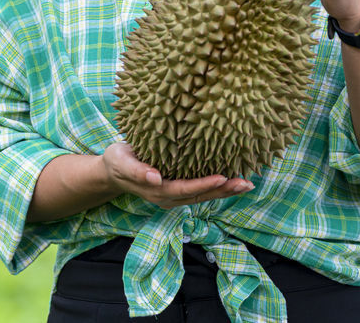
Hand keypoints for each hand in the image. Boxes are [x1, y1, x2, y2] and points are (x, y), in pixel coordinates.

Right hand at [102, 142, 252, 208]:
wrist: (113, 171)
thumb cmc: (117, 162)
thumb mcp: (121, 162)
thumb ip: (137, 170)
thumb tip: (156, 178)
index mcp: (156, 190)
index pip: (184, 189)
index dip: (203, 185)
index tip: (222, 177)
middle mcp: (168, 197)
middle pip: (199, 196)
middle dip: (223, 191)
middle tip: (246, 183)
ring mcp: (174, 196)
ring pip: (203, 196)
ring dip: (226, 191)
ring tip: (247, 184)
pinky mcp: (178, 191)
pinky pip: (200, 191)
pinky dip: (218, 187)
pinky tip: (233, 181)